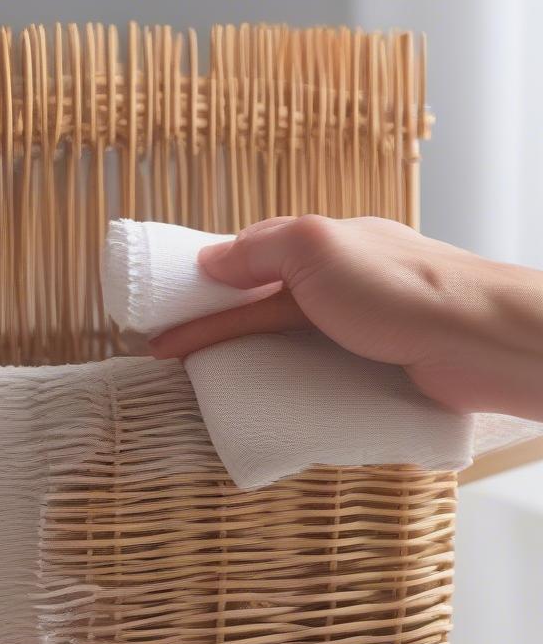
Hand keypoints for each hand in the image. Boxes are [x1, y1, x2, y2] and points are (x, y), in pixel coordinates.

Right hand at [150, 215, 542, 419]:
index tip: (165, 312)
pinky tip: (264, 398)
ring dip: (242, 356)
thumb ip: (260, 247)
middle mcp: (338, 280)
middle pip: (260, 302)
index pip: (249, 258)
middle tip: (169, 353)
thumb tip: (210, 259)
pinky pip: (311, 371)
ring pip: (283, 340)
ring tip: (205, 382)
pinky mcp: (371, 367)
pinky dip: (280, 380)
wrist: (478, 344)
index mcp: (324, 245)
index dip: (204, 283)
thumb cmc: (399, 289)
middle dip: (213, 325)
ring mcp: (356, 326)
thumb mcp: (316, 248)